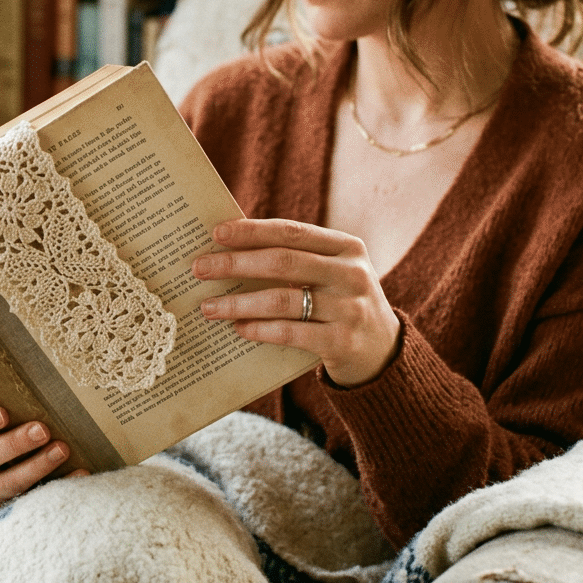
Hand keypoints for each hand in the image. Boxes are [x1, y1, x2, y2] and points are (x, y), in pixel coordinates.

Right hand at [0, 398, 84, 505]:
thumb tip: (27, 353)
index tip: (3, 413)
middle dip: (14, 445)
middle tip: (42, 430)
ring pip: (6, 485)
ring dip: (36, 467)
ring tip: (61, 449)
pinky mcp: (8, 505)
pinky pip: (34, 498)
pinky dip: (59, 485)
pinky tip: (80, 472)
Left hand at [192, 218, 400, 386]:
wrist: (383, 352)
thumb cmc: (341, 303)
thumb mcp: (331, 273)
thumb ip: (295, 258)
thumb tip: (230, 248)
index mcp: (347, 247)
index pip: (291, 232)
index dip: (251, 231)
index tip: (216, 233)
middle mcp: (352, 274)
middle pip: (282, 262)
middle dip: (235, 264)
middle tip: (200, 269)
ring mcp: (350, 308)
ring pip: (282, 300)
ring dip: (238, 302)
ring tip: (209, 307)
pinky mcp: (343, 342)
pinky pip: (290, 332)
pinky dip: (259, 329)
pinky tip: (238, 328)